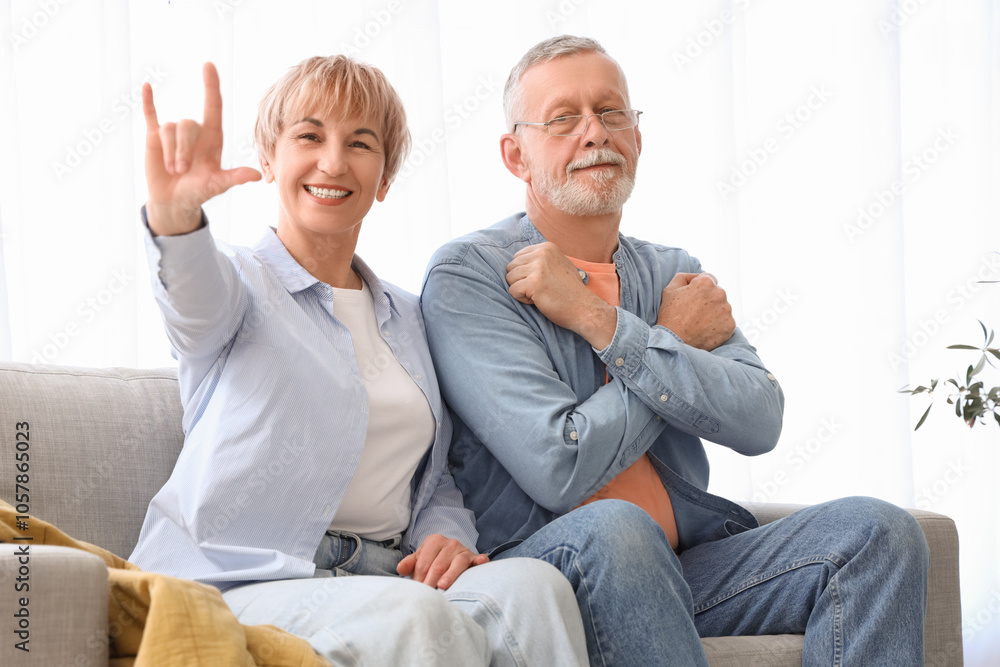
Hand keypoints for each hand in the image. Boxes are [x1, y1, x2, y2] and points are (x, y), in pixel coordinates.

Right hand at [143, 62, 260, 235]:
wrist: (175, 201)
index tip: (209, 65)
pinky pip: (151, 114)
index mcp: (212, 138)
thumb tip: (257, 176)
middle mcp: (194, 132)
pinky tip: (147, 86)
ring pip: (169, 128)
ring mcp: (174, 133)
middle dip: (182, 150)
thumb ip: (234, 178)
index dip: (211, 86)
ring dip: (170, 152)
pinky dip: (148, 101)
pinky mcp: (154, 137)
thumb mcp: (217, 185)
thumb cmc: (199, 191)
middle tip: (181, 171)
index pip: (213, 106)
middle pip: (187, 124)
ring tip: (173, 171)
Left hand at [396, 534, 488, 589]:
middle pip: (438, 565)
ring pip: (456, 563)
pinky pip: (478, 559)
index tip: (417, 592)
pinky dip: (479, 561)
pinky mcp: (475, 557)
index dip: (419, 579)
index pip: (423, 562)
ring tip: (443, 586)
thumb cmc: (434, 559)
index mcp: (434, 541)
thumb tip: (400, 569)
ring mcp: (463, 550)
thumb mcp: (421, 558)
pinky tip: (480, 563)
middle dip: (431, 581)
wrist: (455, 554)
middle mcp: (450, 543)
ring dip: (450, 575)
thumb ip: (410, 563)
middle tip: (427, 596)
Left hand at [506, 242, 616, 348]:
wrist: (584, 308)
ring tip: (539, 294)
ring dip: (521, 290)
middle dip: (521, 280)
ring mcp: (537, 267)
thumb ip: (542, 259)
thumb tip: (518, 259)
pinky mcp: (533, 283)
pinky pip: (512, 291)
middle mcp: (542, 253)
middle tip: (540, 289)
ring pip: (510, 278)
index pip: (518, 257)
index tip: (541, 280)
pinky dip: (522, 299)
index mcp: (547, 247)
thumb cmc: (570, 291)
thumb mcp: (559, 264)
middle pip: (511, 266)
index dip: (525, 272)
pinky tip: (537, 300)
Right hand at [656, 272, 734, 350]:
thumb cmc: (669, 316)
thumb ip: (685, 277)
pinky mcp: (730, 326)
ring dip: (714, 312)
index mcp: (706, 282)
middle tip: (694, 312)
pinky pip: (726, 322)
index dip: (699, 288)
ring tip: (699, 322)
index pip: (709, 278)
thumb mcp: (670, 289)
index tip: (693, 298)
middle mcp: (720, 294)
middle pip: (717, 293)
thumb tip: (695, 277)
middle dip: (708, 300)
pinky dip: (718, 325)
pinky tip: (706, 330)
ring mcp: (726, 310)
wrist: (674, 342)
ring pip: (722, 308)